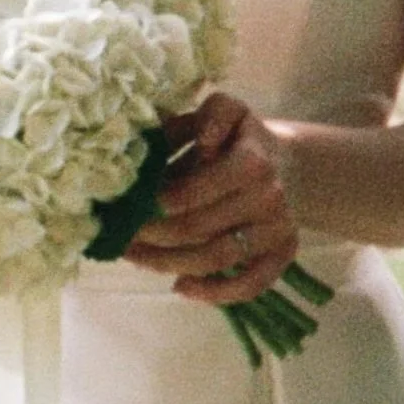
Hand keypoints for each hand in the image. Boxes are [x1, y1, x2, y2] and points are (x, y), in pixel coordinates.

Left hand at [124, 91, 300, 304]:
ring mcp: (278, 229)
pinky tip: (181, 286)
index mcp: (252, 162)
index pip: (193, 194)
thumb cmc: (240, 137)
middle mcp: (270, 198)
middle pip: (198, 229)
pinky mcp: (283, 253)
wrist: (284, 162)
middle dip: (152, 236)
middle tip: (119, 235)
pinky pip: (251, 284)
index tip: (127, 206)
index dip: (154, 205)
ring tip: (136, 258)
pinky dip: (215, 293)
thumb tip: (194, 139)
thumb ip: (208, 116)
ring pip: (217, 259)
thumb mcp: (226, 110)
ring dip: (169, 264)